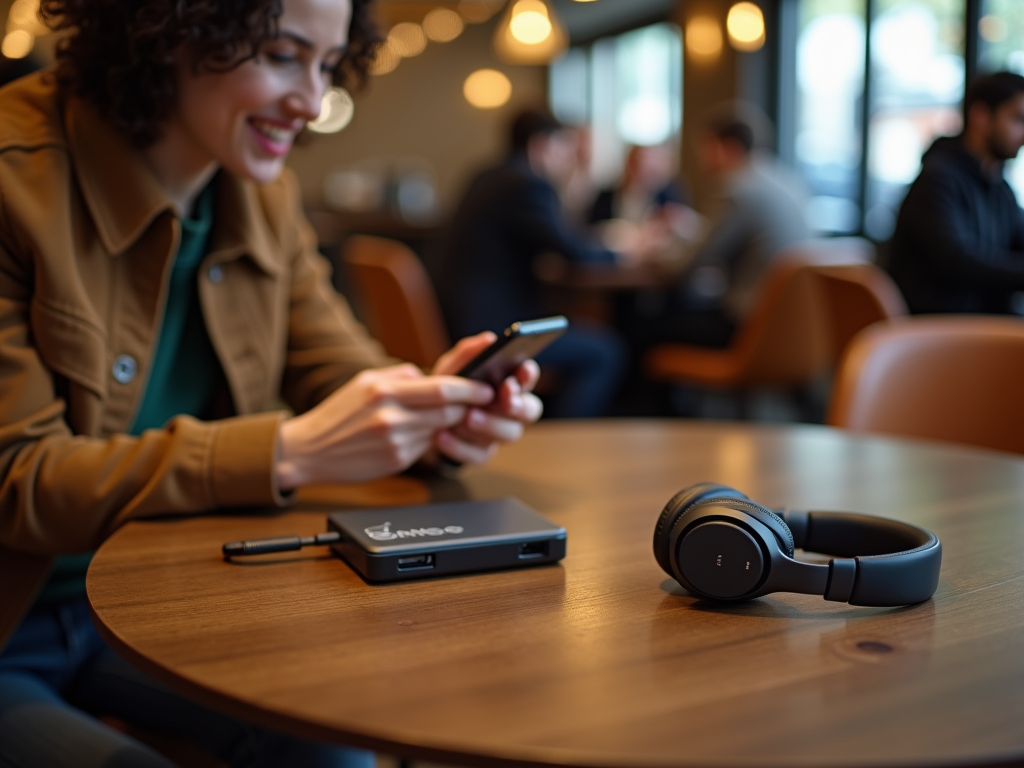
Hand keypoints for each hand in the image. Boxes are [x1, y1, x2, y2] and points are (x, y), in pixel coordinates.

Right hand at [276, 363, 493, 488]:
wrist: (309, 450)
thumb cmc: (339, 413)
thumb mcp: (364, 382)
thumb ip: (401, 376)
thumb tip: (432, 374)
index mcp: (384, 390)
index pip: (443, 387)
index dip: (471, 388)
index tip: (486, 386)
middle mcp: (391, 416)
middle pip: (449, 410)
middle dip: (471, 406)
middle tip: (483, 401)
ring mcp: (395, 441)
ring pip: (442, 429)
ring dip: (454, 423)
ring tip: (458, 414)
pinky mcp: (397, 460)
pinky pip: (427, 446)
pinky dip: (434, 438)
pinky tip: (429, 433)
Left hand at [430, 332, 543, 464]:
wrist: (423, 421)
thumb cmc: (447, 389)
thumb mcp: (451, 369)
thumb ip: (468, 354)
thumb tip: (489, 339)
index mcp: (508, 385)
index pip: (528, 379)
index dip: (529, 375)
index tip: (521, 369)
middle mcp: (510, 411)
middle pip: (530, 410)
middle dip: (518, 404)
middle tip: (503, 397)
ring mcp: (498, 434)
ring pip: (510, 434)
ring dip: (490, 424)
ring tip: (468, 416)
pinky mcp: (481, 453)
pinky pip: (479, 455)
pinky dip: (460, 446)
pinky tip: (442, 436)